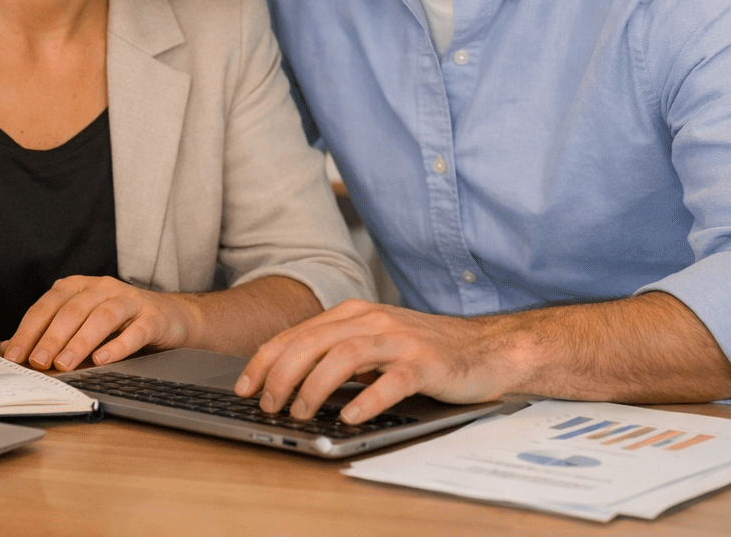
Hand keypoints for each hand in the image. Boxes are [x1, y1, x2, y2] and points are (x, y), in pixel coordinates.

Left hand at [1, 275, 201, 371]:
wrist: (171, 317)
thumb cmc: (121, 322)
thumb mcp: (83, 323)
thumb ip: (52, 333)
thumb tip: (14, 349)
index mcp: (81, 287)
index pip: (49, 305)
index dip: (30, 329)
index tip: (15, 354)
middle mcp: (104, 288)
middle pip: (74, 310)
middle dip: (52, 337)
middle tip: (38, 361)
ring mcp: (130, 300)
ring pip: (102, 317)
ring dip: (80, 341)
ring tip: (65, 363)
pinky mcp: (153, 317)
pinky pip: (135, 331)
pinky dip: (117, 346)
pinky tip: (103, 360)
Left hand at [234, 300, 510, 423]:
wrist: (486, 349)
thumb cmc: (425, 350)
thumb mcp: (374, 343)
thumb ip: (337, 352)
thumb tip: (289, 378)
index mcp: (355, 314)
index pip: (298, 333)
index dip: (266, 360)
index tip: (245, 386)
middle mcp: (373, 320)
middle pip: (314, 342)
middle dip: (282, 375)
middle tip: (269, 405)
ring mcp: (400, 341)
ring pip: (344, 356)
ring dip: (315, 386)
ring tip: (302, 412)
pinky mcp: (426, 365)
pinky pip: (391, 381)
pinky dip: (365, 399)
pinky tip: (349, 417)